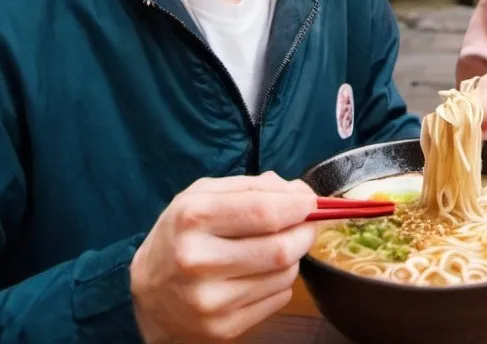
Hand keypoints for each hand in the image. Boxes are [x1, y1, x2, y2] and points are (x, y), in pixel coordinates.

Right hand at [130, 171, 317, 343]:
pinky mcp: (222, 328)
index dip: (298, 205)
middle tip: (308, 223)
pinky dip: (281, 281)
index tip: (311, 201)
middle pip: (280, 248)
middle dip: (305, 231)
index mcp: (194, 218)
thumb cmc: (181, 233)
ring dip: (293, 256)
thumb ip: (254, 186)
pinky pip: (278, 299)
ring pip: (285, 274)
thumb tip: (300, 193)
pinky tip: (262, 272)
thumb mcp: (204, 195)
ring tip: (278, 246)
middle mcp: (198, 261)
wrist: (148, 293)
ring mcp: (210, 301)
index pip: (264, 212)